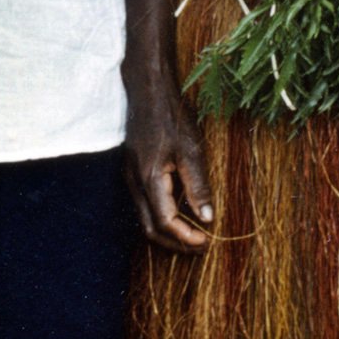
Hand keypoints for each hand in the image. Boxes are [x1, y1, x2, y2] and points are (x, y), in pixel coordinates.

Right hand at [125, 82, 215, 250]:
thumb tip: (207, 217)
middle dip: (175, 243)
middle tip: (200, 246)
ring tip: (193, 234)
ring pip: (145, 218)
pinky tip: (181, 213)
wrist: (148, 92)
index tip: (207, 242)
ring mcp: (131, 178)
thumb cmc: (171, 117)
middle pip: (150, 228)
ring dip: (168, 232)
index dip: (185, 237)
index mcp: (149, 179)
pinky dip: (161, 217)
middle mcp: (135, 183)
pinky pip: (144, 205)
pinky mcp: (133, 172)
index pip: (165, 222)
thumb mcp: (191, 150)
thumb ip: (198, 186)